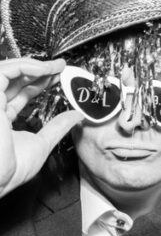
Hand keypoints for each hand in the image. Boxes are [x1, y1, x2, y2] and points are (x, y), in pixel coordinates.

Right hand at [0, 58, 81, 197]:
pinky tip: (44, 69)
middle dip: (39, 71)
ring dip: (34, 66)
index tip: (59, 78)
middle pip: (15, 80)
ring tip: (56, 66)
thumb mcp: (42, 143)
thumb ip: (58, 126)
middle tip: (61, 67)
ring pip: (8, 71)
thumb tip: (77, 116)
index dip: (39, 84)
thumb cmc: (10, 169)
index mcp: (1, 119)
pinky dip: (24, 66)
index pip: (20, 94)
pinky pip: (4, 71)